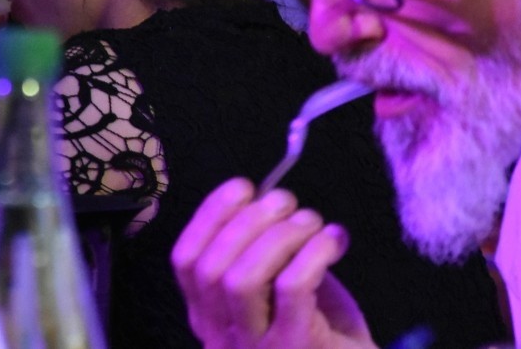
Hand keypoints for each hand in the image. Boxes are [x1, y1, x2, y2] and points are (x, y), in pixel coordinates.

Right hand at [172, 178, 375, 348]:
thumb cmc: (321, 332)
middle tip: (285, 200)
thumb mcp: (278, 292)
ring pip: (243, 279)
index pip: (185, 261)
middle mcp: (222, 337)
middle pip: (211, 268)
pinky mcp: (295, 347)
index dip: (209, 216)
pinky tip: (334, 240)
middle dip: (246, 220)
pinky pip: (292, 286)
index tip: (242, 187)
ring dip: (278, 235)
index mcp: (209, 317)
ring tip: (311, 220)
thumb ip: (262, 254)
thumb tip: (266, 199)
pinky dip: (313, 251)